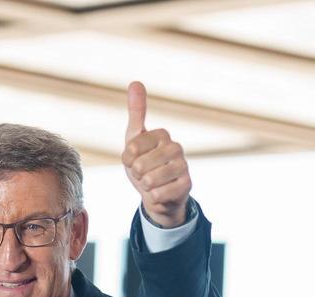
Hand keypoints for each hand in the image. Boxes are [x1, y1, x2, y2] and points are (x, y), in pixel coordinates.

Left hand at [121, 81, 190, 227]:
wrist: (158, 194)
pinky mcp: (187, 184)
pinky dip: (154, 197)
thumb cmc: (144, 164)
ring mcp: (183, 166)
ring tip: (152, 183)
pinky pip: (159, 193)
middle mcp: (175, 147)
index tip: (133, 160)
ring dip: (145, 186)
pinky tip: (161, 192)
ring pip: (150, 180)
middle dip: (136, 174)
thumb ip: (136, 112)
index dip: (127, 159)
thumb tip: (135, 82)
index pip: (131, 147)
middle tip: (144, 173)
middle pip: (140, 165)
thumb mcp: (134, 139)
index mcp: (162, 134)